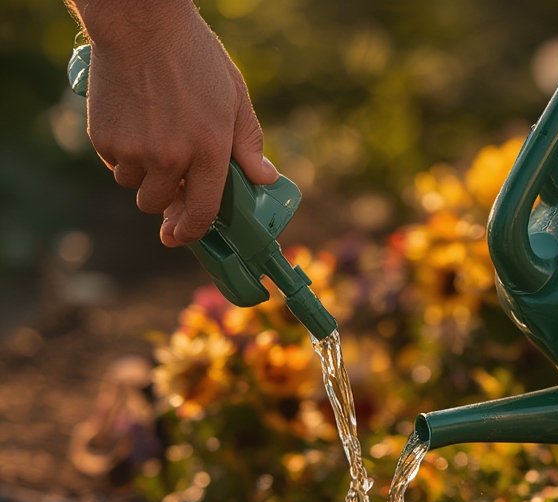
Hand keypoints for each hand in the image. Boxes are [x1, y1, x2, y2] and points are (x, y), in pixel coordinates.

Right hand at [76, 0, 277, 246]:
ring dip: (141, 174)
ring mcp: (135, 150)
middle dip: (163, 195)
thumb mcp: (234, 97)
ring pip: (134, 186)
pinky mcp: (105, 139)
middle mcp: (171, 157)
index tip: (181, 237)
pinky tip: (131, 120)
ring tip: (151, 134)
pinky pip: (114, 164)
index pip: (202, 212)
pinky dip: (121, 153)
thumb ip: (249, 143)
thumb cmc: (193, 57)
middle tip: (168, 170)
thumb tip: (264, 179)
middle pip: (158, 205)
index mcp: (208, 151)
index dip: (191, 231)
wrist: (140, 21)